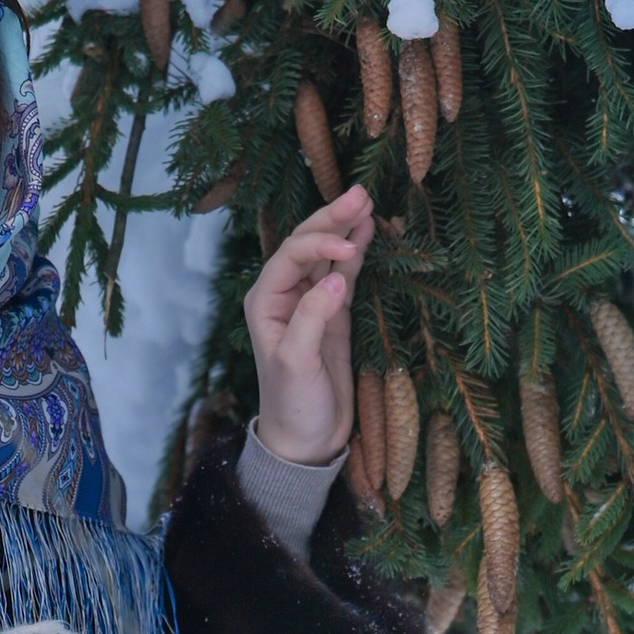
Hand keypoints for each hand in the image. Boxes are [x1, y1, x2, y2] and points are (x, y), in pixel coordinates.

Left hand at [242, 184, 371, 462]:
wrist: (307, 440)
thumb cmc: (293, 404)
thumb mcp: (297, 363)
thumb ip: (313, 318)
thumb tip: (335, 278)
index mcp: (265, 302)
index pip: (291, 256)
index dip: (319, 243)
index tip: (349, 248)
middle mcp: (284, 295)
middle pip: (307, 244)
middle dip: (332, 219)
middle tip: (360, 193)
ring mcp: (310, 301)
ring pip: (327, 254)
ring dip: (345, 228)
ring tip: (366, 201)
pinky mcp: (333, 313)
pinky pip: (343, 273)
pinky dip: (355, 251)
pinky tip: (368, 230)